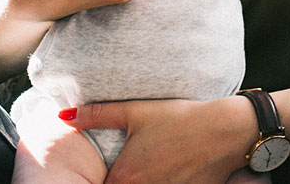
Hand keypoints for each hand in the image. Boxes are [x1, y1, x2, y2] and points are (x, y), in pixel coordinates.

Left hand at [60, 96, 258, 183]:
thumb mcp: (136, 112)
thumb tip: (63, 116)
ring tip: (155, 167)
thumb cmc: (180, 119)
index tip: (108, 173)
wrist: (227, 130)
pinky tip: (171, 173)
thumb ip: (96, 115)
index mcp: (126, 176)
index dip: (103, 181)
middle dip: (123, 182)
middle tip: (138, 165)